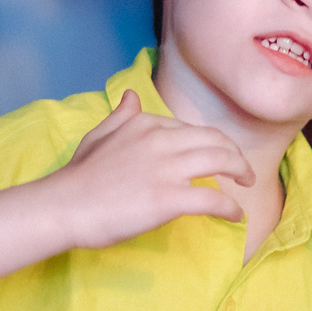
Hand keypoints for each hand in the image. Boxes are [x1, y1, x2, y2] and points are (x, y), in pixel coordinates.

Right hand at [48, 89, 251, 247]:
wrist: (65, 206)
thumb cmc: (78, 175)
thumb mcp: (98, 135)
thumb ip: (120, 116)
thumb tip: (131, 95)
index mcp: (146, 124)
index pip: (191, 129)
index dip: (210, 143)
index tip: (216, 156)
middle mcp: (161, 140)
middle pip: (215, 141)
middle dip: (235, 155)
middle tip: (243, 171)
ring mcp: (167, 169)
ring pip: (222, 161)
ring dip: (241, 172)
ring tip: (246, 184)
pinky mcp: (170, 199)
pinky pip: (214, 200)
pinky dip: (230, 207)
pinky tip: (235, 215)